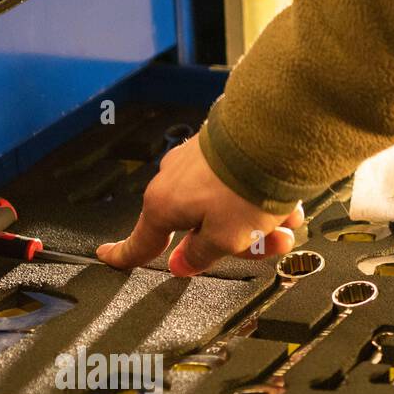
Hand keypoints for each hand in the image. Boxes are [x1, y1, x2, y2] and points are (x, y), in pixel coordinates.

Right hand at [96, 138, 303, 275]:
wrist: (273, 130)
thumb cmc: (243, 184)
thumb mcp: (224, 239)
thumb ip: (200, 256)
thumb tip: (184, 263)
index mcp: (163, 206)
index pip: (139, 242)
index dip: (124, 256)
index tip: (108, 258)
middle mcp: (173, 180)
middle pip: (198, 228)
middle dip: (236, 242)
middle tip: (268, 246)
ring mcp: (196, 161)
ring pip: (224, 206)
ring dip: (256, 220)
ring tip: (286, 222)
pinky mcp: (220, 148)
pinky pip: (236, 184)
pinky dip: (259, 197)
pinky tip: (286, 200)